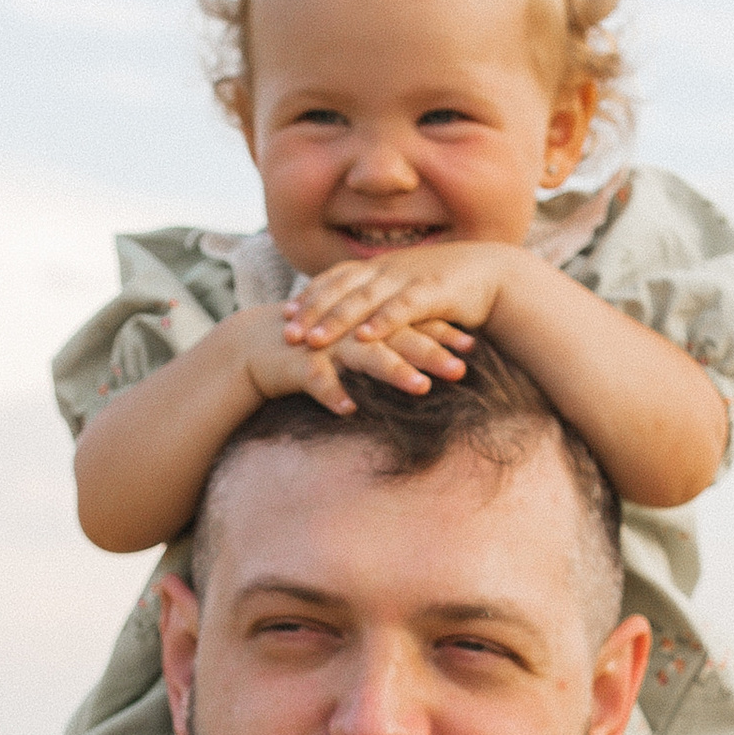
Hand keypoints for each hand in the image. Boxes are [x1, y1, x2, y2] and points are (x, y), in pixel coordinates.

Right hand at [228, 299, 444, 415]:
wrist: (260, 346)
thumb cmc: (319, 350)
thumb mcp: (359, 347)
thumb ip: (393, 348)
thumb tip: (435, 360)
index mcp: (370, 324)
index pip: (413, 324)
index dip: (443, 333)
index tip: (473, 346)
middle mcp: (353, 331)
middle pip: (398, 339)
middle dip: (431, 353)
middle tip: (462, 369)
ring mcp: (328, 346)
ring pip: (365, 357)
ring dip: (393, 371)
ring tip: (421, 388)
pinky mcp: (300, 364)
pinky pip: (318, 381)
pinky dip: (332, 394)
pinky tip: (348, 410)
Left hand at [286, 241, 521, 368]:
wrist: (498, 275)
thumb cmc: (452, 289)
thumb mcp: (409, 291)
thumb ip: (383, 302)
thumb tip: (358, 323)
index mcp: (382, 267)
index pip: (337, 278)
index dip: (311, 295)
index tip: (285, 313)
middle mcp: (390, 268)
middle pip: (341, 288)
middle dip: (312, 310)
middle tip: (287, 333)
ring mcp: (410, 278)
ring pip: (365, 298)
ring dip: (337, 319)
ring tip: (314, 340)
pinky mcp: (434, 292)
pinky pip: (402, 308)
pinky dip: (382, 322)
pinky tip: (364, 338)